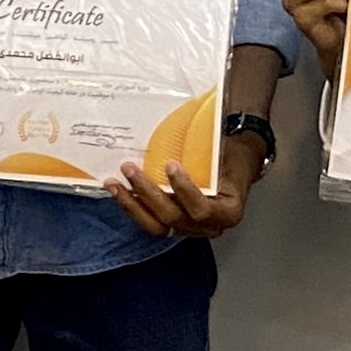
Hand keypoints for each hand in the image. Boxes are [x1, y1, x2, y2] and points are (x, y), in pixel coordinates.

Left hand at [112, 136, 263, 241]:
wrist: (236, 165)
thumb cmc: (233, 156)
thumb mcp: (228, 152)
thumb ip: (209, 150)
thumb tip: (192, 121)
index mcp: (228, 212)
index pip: (202, 209)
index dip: (184, 190)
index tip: (170, 164)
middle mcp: (210, 226)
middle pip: (173, 218)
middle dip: (148, 194)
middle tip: (129, 169)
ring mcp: (190, 228)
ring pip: (157, 226)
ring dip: (132, 205)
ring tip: (114, 184)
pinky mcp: (174, 224)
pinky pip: (150, 221)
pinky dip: (133, 206)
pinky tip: (118, 190)